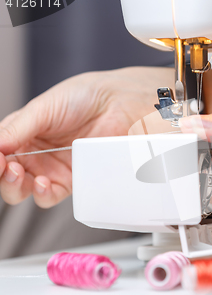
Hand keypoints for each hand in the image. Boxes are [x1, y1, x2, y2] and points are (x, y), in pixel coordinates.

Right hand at [0, 67, 171, 207]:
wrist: (118, 104)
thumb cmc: (82, 98)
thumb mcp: (43, 109)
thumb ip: (16, 129)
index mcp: (20, 133)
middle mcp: (33, 153)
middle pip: (6, 175)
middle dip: (1, 175)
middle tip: (6, 166)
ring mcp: (52, 168)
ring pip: (24, 189)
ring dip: (15, 186)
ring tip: (19, 173)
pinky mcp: (72, 179)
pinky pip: (50, 196)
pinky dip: (41, 194)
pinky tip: (42, 183)